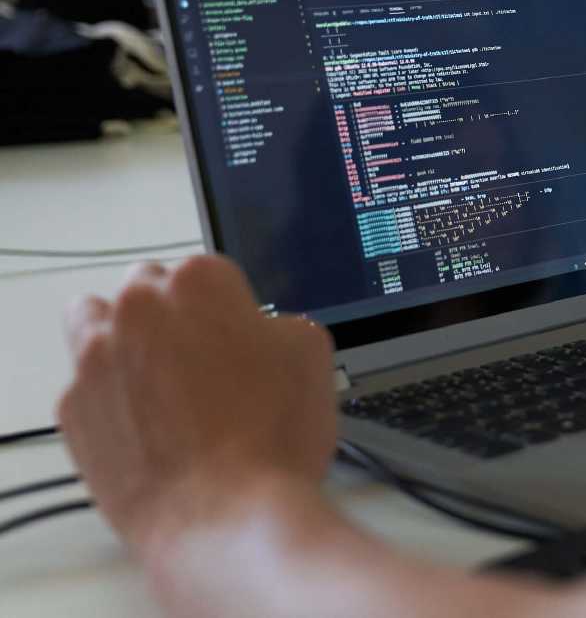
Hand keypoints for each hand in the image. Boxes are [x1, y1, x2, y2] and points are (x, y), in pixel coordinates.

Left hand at [57, 255, 336, 556]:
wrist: (224, 515)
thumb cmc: (270, 437)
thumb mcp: (311, 355)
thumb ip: (278, 324)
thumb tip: (262, 333)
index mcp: (200, 282)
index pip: (208, 271)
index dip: (230, 306)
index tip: (239, 335)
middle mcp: (138, 310)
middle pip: (146, 288)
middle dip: (172, 314)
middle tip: (204, 358)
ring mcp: (95, 359)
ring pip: (95, 323)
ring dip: (122, 338)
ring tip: (157, 378)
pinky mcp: (72, 409)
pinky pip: (85, 385)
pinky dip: (110, 398)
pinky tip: (147, 426)